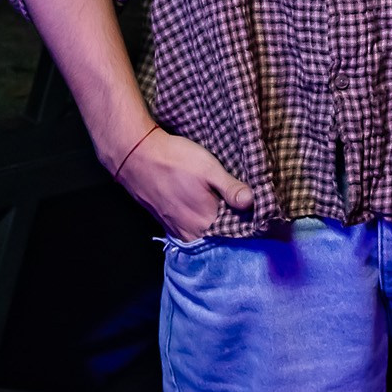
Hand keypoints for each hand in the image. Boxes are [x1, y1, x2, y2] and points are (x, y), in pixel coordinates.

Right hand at [115, 127, 252, 241]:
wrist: (136, 155)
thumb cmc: (175, 160)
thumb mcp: (210, 169)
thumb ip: (232, 189)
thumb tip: (252, 203)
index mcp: (206, 223)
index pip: (235, 233)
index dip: (246, 222)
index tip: (255, 211)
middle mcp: (191, 233)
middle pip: (219, 236)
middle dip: (230, 224)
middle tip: (237, 205)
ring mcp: (176, 230)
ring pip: (203, 233)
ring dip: (213, 223)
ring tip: (220, 205)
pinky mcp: (166, 223)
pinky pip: (189, 229)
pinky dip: (198, 222)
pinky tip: (200, 206)